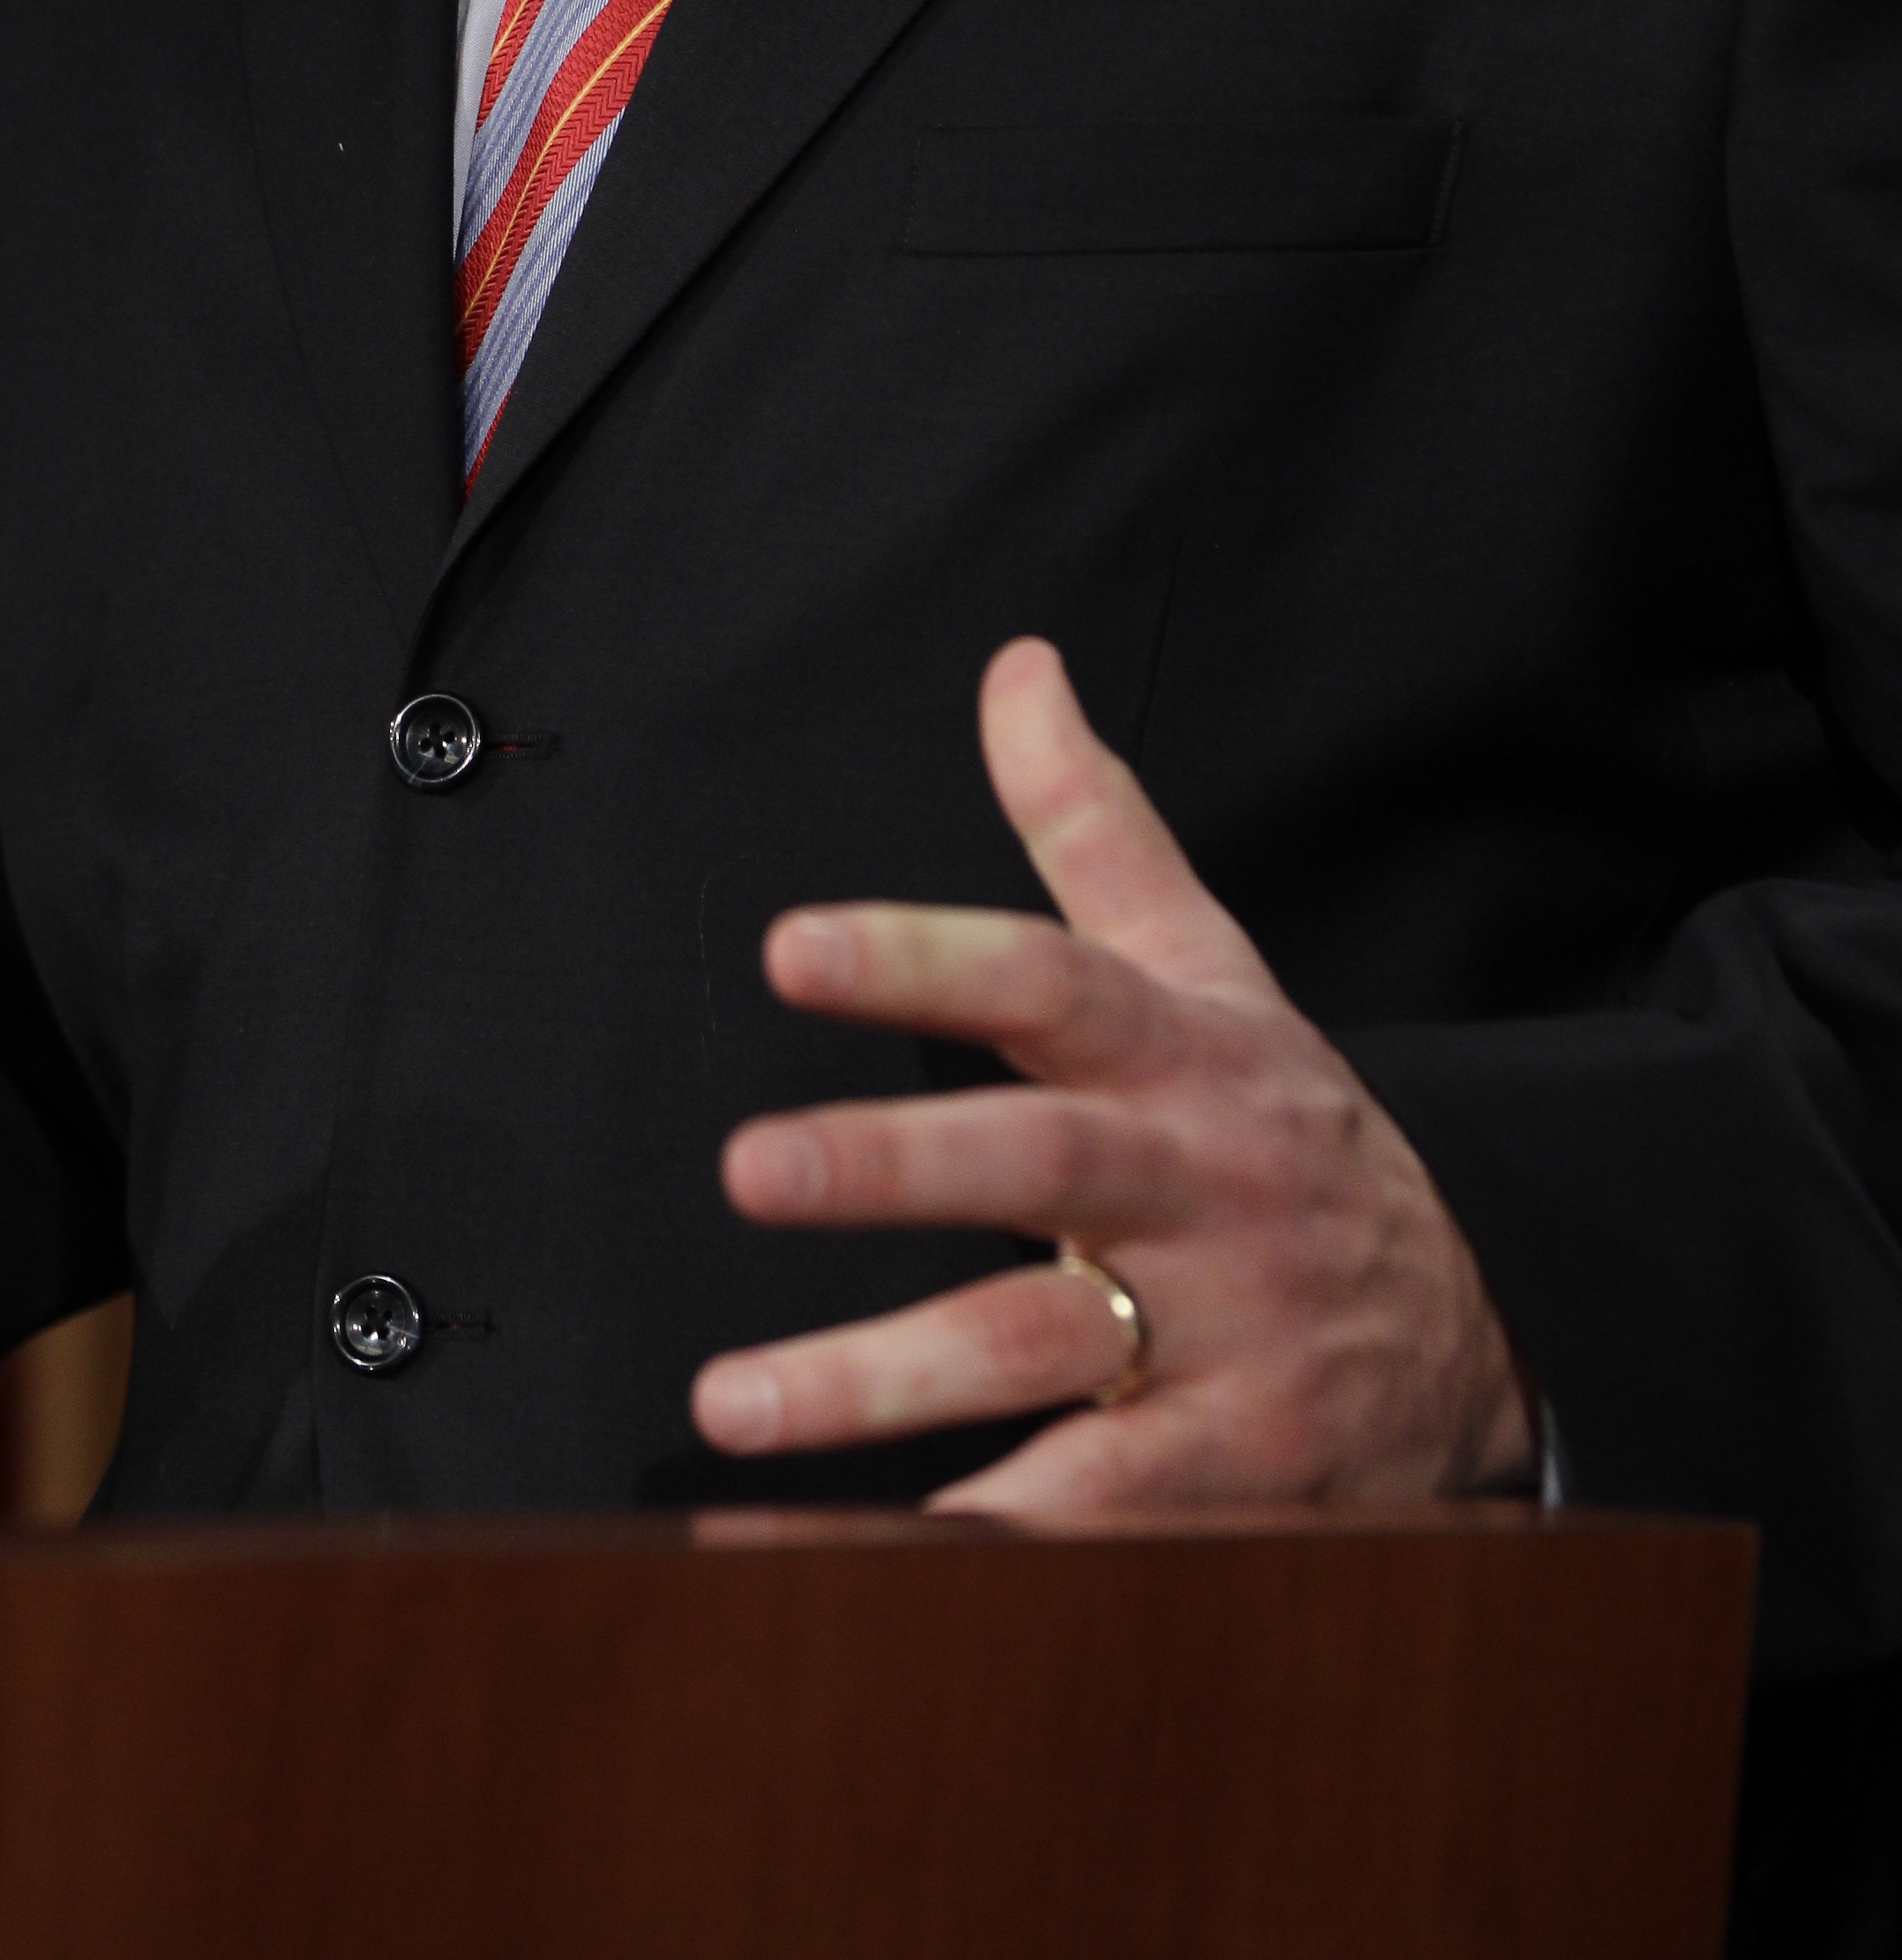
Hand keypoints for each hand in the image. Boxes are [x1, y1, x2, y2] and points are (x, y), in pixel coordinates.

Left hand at [690, 637, 1534, 1514]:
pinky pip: (1102, 1514)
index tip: (789, 946)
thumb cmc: (1288, 1126)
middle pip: (1039, 1164)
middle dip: (891, 1164)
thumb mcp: (1214, 966)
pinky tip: (865, 1555)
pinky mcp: (1242, 1474)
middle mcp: (1200, 1187)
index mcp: (1183, 1052)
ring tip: (730, 1403)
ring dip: (882, 1381)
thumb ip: (1094, 824)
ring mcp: (1226, 1335)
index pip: (1047, 978)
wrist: (1490, 1318)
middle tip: (746, 1168)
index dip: (922, 957)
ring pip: (1044, 1352)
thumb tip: (1017, 665)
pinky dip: (993, 1539)